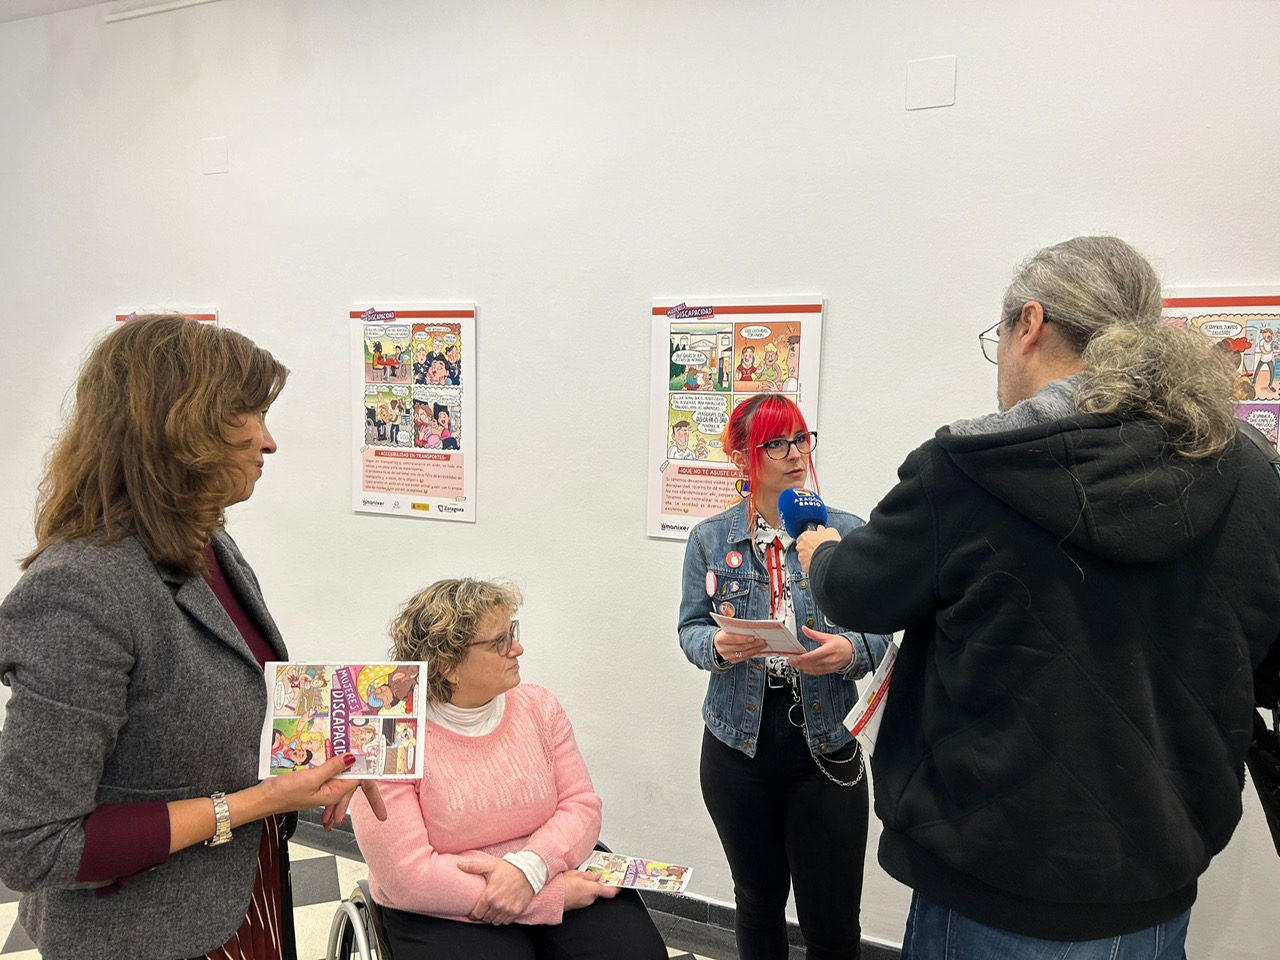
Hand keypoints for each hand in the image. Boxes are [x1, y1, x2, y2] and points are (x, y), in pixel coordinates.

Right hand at [257, 755, 386, 829]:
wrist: (264, 798)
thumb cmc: (285, 793)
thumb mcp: (312, 778)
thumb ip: (333, 767)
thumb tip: (351, 758)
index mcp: (334, 793)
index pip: (356, 778)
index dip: (361, 763)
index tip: (364, 746)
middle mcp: (330, 791)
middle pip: (348, 773)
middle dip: (351, 759)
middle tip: (354, 740)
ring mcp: (321, 786)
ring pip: (336, 769)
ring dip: (337, 758)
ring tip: (340, 742)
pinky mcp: (312, 780)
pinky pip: (324, 769)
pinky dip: (326, 760)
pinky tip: (325, 750)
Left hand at [461, 859, 534, 923]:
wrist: (528, 871)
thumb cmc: (509, 868)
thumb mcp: (490, 866)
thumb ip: (473, 867)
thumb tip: (459, 865)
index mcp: (489, 896)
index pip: (477, 914)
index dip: (473, 915)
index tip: (473, 913)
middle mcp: (498, 905)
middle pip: (486, 919)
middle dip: (483, 915)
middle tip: (484, 909)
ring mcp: (508, 909)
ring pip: (495, 922)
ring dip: (493, 917)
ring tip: (493, 910)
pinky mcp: (516, 911)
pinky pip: (506, 922)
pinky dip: (503, 918)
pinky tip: (502, 911)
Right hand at [563, 870, 618, 910]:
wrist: (548, 897)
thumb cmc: (561, 885)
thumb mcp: (577, 874)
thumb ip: (590, 875)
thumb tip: (598, 875)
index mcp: (593, 890)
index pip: (611, 891)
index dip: (617, 887)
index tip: (620, 882)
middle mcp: (590, 899)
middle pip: (600, 891)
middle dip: (598, 883)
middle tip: (595, 873)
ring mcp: (583, 904)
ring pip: (591, 894)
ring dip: (589, 886)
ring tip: (581, 877)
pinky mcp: (577, 905)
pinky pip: (584, 897)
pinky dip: (583, 891)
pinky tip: (575, 885)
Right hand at [713, 629, 766, 665]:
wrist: (720, 643)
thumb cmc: (725, 633)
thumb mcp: (727, 627)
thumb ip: (734, 625)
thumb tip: (747, 625)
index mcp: (720, 639)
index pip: (732, 638)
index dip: (743, 638)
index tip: (752, 637)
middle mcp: (722, 649)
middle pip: (740, 647)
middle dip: (752, 644)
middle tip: (761, 640)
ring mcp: (727, 656)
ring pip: (743, 653)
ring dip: (755, 649)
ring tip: (762, 644)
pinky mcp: (732, 660)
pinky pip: (744, 658)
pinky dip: (752, 653)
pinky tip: (757, 649)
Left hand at [789, 625, 855, 675]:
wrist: (852, 652)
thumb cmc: (842, 644)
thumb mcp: (827, 636)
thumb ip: (814, 634)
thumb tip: (805, 629)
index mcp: (828, 650)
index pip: (813, 655)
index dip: (802, 658)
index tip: (794, 657)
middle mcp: (829, 659)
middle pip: (812, 663)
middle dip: (800, 663)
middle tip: (791, 661)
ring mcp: (830, 666)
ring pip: (814, 669)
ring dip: (803, 668)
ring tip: (795, 665)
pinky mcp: (830, 670)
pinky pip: (818, 673)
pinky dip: (810, 672)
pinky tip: (804, 669)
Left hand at [796, 525, 840, 572]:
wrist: (830, 559)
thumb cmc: (829, 545)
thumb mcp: (830, 532)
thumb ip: (823, 530)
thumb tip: (821, 529)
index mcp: (805, 536)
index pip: (803, 537)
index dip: (809, 539)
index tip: (814, 541)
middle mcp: (801, 547)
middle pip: (802, 548)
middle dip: (808, 549)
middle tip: (818, 550)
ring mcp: (802, 558)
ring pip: (803, 558)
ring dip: (809, 558)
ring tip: (820, 558)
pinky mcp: (804, 567)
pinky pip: (806, 566)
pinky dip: (811, 566)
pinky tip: (819, 564)